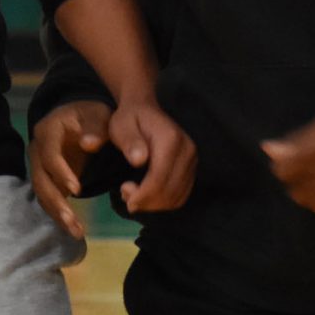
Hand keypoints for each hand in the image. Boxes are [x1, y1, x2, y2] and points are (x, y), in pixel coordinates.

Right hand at [29, 101, 111, 237]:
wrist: (81, 117)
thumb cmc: (91, 115)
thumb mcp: (98, 114)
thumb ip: (97, 128)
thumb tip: (88, 144)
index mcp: (48, 132)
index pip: (49, 155)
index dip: (61, 173)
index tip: (77, 190)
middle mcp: (37, 150)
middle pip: (40, 180)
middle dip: (56, 202)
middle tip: (73, 221)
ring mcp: (39, 166)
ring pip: (42, 194)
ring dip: (57, 214)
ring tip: (76, 232)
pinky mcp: (47, 179)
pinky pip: (49, 199)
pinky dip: (60, 214)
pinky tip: (73, 229)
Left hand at [108, 96, 195, 214]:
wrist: (144, 110)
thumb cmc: (129, 119)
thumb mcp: (121, 126)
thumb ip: (129, 142)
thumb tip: (139, 160)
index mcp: (171, 140)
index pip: (160, 178)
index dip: (142, 194)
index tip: (123, 192)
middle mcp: (187, 150)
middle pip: (169, 192)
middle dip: (146, 201)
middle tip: (125, 195)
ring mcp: (192, 160)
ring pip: (176, 198)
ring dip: (153, 204)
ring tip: (133, 194)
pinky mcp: (191, 169)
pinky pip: (180, 196)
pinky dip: (162, 202)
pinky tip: (146, 194)